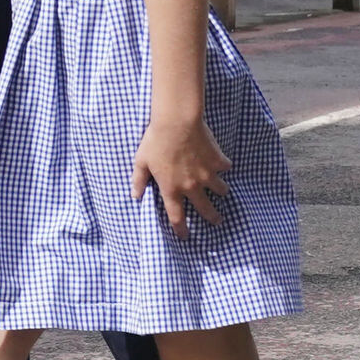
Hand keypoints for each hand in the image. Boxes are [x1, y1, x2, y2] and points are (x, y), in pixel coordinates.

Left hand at [131, 114, 232, 236]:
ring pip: (220, 190)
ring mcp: (207, 174)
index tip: (185, 236)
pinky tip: (222, 163)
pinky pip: (225, 167)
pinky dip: (223, 166)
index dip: (180, 229)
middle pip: (206, 209)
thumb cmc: (155, 141)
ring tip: (223, 192)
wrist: (176, 123)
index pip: (176, 216)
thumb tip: (135, 195)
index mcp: (171, 188)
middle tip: (217, 221)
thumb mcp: (141, 161)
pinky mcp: (217, 161)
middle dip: (213, 218)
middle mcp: (191, 186)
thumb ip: (139, 180)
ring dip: (221, 192)